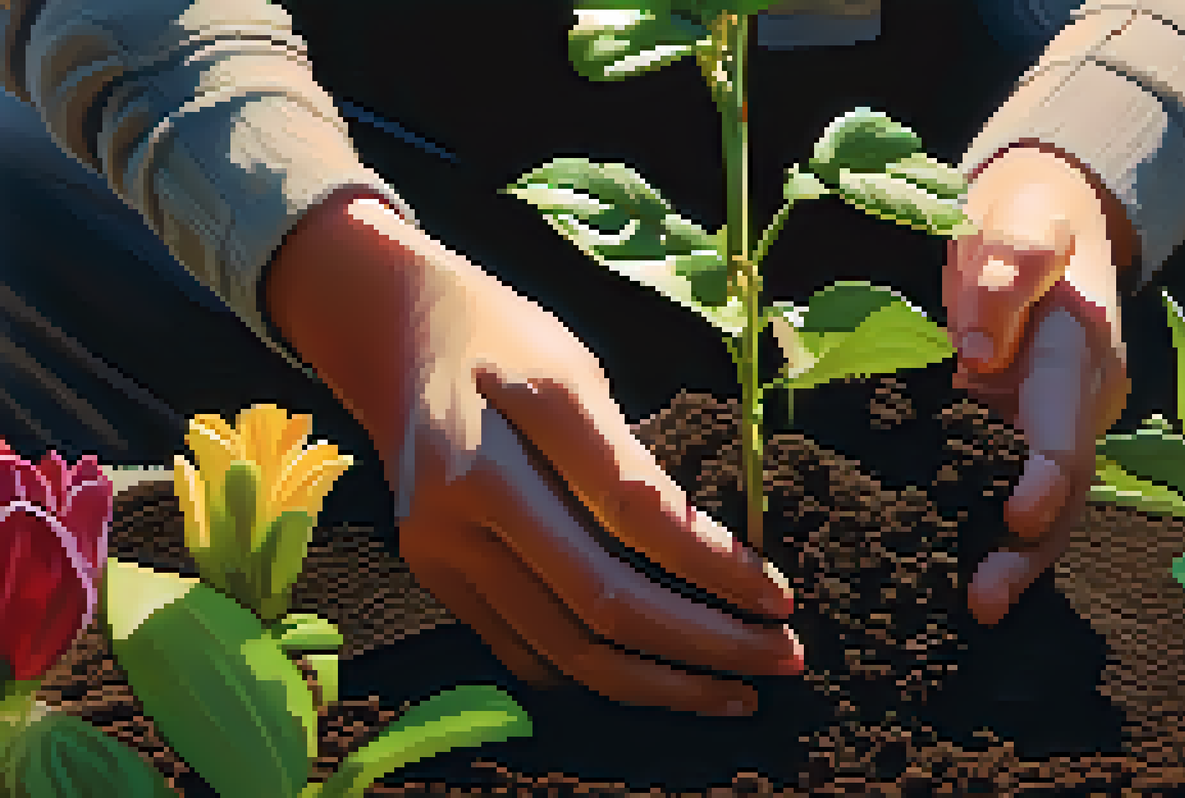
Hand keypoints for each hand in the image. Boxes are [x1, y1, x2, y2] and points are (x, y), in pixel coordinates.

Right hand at [265, 192, 801, 716]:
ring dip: (659, 683)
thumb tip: (706, 546)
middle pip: (599, 609)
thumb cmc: (503, 338)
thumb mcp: (574, 370)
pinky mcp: (436, 578)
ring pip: (564, 653)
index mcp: (502, 450)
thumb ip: (629, 461)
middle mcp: (459, 517)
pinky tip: (655, 678)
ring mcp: (440, 556)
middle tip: (781, 658)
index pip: (631, 525)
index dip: (713, 568)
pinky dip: (596, 674)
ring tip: (733, 693)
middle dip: (702, 644)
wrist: (393, 332)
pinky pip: (524, 652)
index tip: (779, 596)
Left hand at [944, 144, 1133, 625]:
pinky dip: (994, 534)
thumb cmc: (1030, 219)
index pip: (1069, 427)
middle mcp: (1076, 401)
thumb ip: (1010, 271)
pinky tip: (956, 570)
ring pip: (1045, 504)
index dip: (1047, 476)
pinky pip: (1011, 488)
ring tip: (978, 606)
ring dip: (1015, 556)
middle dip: (1030, 548)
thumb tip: (976, 350)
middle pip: (1065, 488)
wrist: (1045, 221)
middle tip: (985, 598)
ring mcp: (1052, 423)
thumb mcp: (1024, 222)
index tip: (1019, 513)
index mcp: (1079, 354)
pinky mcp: (1020, 433)